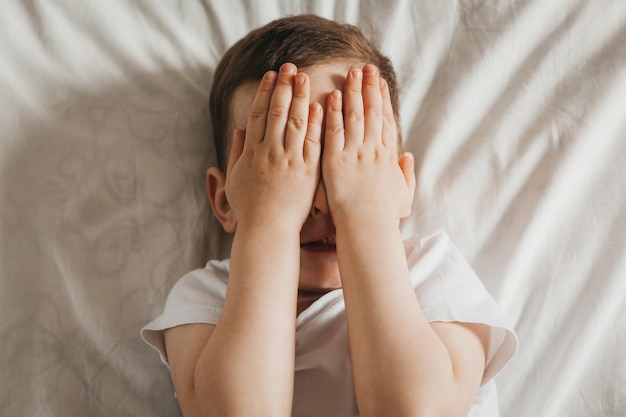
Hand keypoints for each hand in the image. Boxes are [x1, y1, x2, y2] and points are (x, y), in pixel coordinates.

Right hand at [225, 63, 322, 230]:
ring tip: (304, 77)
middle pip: (277, 111)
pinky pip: (312, 142)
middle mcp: (270, 152)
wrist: (266, 229)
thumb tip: (238, 129)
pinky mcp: (307, 171)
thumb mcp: (236, 178)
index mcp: (252, 152)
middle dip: (284, 86)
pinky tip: (319, 105)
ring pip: (295, 122)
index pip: (258, 113)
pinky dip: (316, 123)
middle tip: (291, 66)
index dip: (264, 91)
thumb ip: (237, 152)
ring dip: (300, 96)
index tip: (271, 74)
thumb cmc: (250, 208)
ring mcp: (289, 160)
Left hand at [322, 64, 414, 223]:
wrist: (368, 227)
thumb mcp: (403, 195)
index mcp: (388, 156)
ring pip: (354, 115)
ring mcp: (354, 153)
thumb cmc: (384, 216)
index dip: (383, 99)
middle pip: (372, 111)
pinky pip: (334, 131)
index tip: (380, 82)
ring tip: (350, 73)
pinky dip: (333, 112)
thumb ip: (406, 174)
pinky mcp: (335, 160)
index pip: (386, 120)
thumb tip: (407, 157)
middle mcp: (373, 150)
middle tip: (365, 67)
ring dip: (352, 92)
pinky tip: (331, 96)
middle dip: (369, 87)